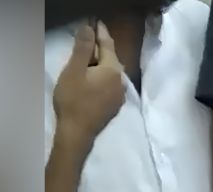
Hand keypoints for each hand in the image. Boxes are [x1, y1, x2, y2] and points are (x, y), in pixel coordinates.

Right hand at [52, 21, 123, 144]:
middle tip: (90, 39)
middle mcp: (121, 81)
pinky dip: (102, 77)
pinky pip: (109, 84)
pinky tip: (93, 79)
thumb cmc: (74, 99)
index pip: (108, 45)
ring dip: (101, 64)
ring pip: (111, 73)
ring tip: (89, 58)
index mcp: (113, 70)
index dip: (101, 33)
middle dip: (101, 48)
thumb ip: (82, 49)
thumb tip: (89, 29)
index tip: (96, 23)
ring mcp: (120, 95)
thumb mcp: (74, 70)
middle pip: (111, 59)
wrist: (78, 132)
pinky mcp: (115, 105)